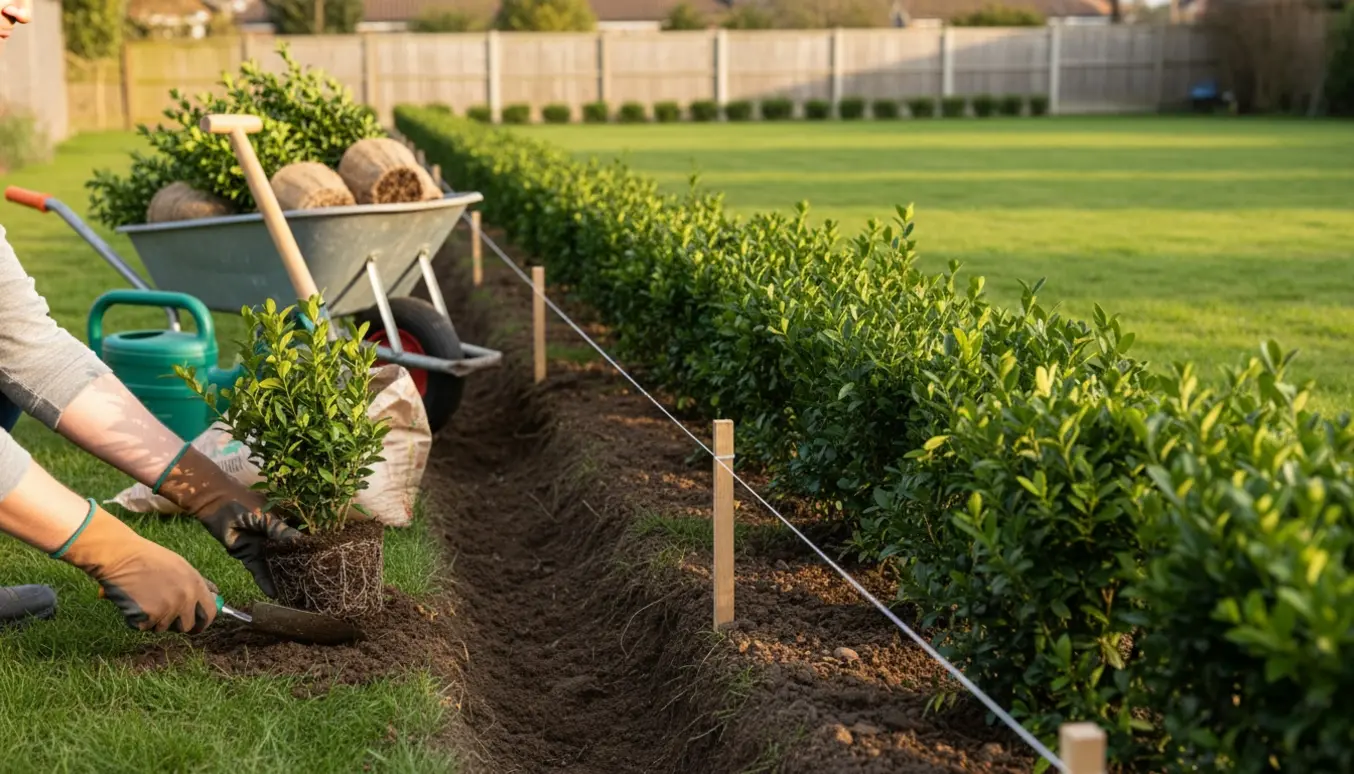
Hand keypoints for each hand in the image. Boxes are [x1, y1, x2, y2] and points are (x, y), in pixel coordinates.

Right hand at [55, 506, 216, 632]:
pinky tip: (131, 602)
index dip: (203, 622)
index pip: (211, 612)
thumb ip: (196, 583)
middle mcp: (186, 598)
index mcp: (195, 584)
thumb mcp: (180, 566)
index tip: (195, 627)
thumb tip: (215, 594)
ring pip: (163, 627)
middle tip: (162, 617)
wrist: (121, 556)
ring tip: (142, 598)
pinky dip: (136, 620)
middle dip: (176, 625)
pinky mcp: (150, 616)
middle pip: (187, 626)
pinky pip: (144, 627)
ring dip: (153, 620)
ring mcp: (169, 608)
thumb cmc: (147, 558)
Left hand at [156, 447, 300, 596]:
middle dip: (297, 567)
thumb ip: (281, 531)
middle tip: (309, 582)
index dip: (308, 551)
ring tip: (295, 591)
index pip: (299, 539)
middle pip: (289, 555)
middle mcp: (275, 537)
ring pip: (275, 565)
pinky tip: (275, 593)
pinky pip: (258, 571)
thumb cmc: (242, 503)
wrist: (214, 505)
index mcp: (283, 522)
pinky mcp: (249, 556)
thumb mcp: (265, 516)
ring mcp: (262, 547)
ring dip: (282, 577)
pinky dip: (265, 582)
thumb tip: (302, 543)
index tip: (320, 564)